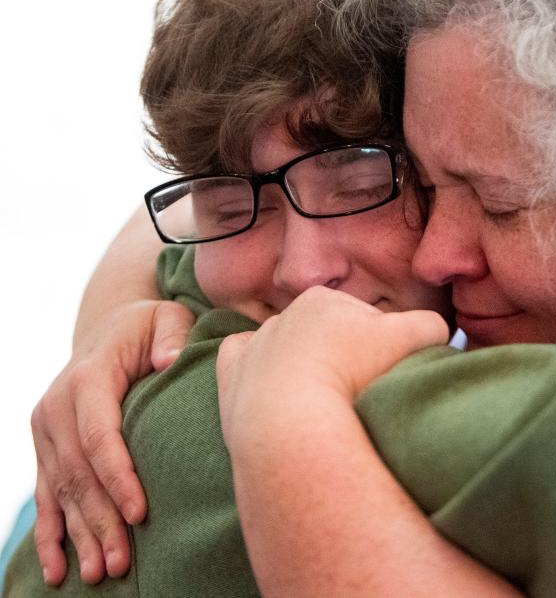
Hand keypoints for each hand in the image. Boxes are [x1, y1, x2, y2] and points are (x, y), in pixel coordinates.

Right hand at [31, 300, 193, 585]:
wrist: (111, 327)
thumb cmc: (149, 327)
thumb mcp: (166, 318)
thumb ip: (172, 336)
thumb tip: (170, 362)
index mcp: (88, 377)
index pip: (100, 435)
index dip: (118, 476)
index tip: (141, 512)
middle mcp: (57, 406)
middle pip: (79, 474)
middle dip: (101, 521)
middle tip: (123, 562)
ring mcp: (47, 430)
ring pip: (62, 492)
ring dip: (80, 536)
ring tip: (102, 573)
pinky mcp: (46, 448)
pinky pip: (46, 496)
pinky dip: (51, 534)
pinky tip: (59, 570)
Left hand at [215, 286, 447, 452]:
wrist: (292, 425)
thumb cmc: (355, 375)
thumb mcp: (414, 339)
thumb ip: (432, 325)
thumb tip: (435, 332)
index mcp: (324, 299)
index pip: (365, 320)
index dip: (381, 347)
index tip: (383, 374)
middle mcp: (283, 315)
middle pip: (327, 336)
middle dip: (344, 357)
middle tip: (358, 392)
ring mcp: (254, 347)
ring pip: (288, 351)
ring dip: (305, 371)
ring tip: (322, 405)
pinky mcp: (231, 377)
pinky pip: (243, 362)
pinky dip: (256, 372)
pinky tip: (276, 393)